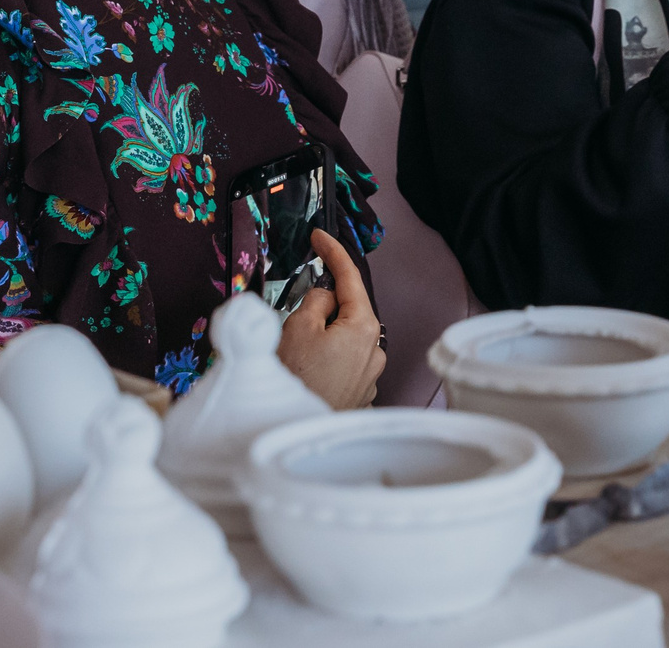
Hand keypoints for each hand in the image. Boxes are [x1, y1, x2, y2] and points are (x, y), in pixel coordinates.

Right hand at [276, 229, 383, 409]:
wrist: (292, 431)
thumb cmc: (297, 379)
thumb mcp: (298, 326)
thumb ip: (316, 301)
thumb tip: (326, 298)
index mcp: (365, 328)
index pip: (350, 279)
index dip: (333, 253)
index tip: (320, 236)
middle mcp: (376, 352)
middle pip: (349, 311)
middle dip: (325, 305)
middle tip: (295, 311)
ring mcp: (370, 377)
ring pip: (346, 339)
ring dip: (325, 336)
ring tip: (297, 352)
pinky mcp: (360, 396)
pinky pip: (344, 363)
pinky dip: (327, 359)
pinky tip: (307, 371)